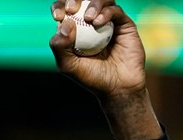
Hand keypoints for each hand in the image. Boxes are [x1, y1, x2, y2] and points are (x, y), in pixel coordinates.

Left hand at [48, 1, 159, 139]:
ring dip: (92, 4)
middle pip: (82, 0)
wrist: (118, 87)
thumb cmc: (92, 78)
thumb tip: (64, 23)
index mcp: (75, 29)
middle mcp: (90, 22)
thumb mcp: (68, 66)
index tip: (58, 16)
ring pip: (99, 0)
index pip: (64, 9)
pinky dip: (106, 12)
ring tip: (88, 18)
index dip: (60, 6)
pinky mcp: (123, 24)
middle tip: (71, 9)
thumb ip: (59, 47)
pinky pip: (115, 10)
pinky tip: (98, 22)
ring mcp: (108, 21)